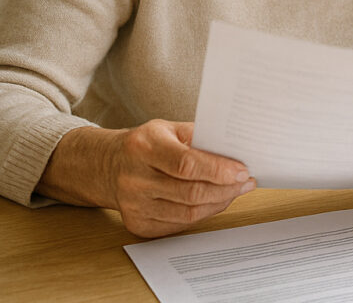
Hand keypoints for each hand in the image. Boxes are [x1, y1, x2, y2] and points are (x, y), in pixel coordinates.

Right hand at [39, 121, 254, 238]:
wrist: (107, 166)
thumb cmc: (145, 144)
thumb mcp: (168, 128)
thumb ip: (198, 137)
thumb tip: (235, 150)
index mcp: (143, 147)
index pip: (187, 164)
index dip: (219, 170)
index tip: (242, 171)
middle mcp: (134, 179)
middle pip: (191, 193)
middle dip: (226, 189)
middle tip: (245, 182)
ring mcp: (133, 205)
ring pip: (188, 213)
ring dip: (219, 203)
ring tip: (235, 191)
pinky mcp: (137, 224)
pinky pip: (179, 224)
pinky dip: (203, 214)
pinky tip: (215, 202)